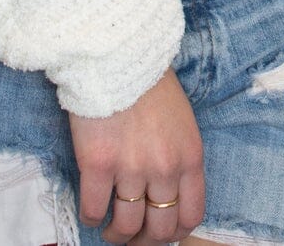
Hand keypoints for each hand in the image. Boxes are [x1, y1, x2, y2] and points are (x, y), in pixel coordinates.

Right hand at [71, 71, 204, 243]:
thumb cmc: (149, 84)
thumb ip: (178, 156)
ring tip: (110, 229)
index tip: (161, 231)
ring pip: (126, 226)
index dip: (175, 232)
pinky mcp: (97, 165)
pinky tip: (92, 211)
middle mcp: (164, 169)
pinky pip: (93, 210)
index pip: (191, 215)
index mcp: (190, 158)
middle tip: (134, 235)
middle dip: (146, 240)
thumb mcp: (181, 122)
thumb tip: (166, 190)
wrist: (117, 57)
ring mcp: (131, 169)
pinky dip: (92, 217)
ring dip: (117, 234)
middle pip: (160, 229)